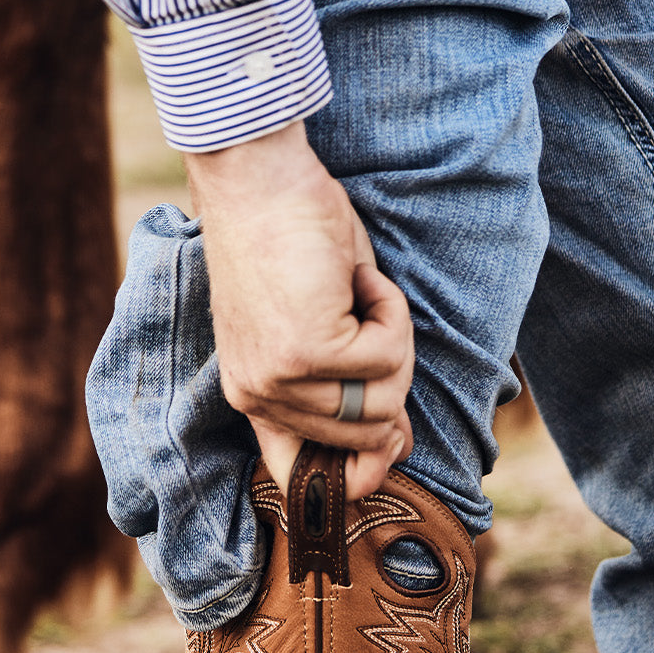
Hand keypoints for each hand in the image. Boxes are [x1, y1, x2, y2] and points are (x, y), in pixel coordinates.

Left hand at [185, 122, 413, 499]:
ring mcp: (282, 379)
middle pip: (368, 433)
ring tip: (359, 291)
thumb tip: (399, 450)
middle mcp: (260, 397)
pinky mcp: (308, 352)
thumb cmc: (290, 242)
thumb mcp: (323, 328)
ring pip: (385, 398)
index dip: (357, 468)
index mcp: (254, 397)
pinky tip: (358, 277)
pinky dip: (392, 310)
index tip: (393, 445)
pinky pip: (389, 355)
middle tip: (372, 317)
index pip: (302, 473)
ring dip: (394, 339)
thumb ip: (354, 392)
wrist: (257, 179)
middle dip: (392, 376)